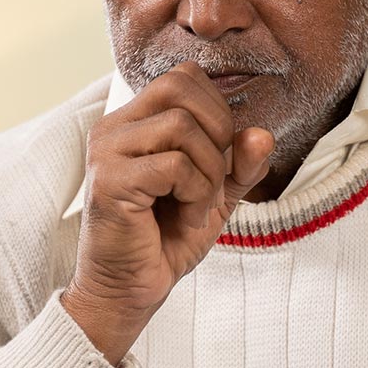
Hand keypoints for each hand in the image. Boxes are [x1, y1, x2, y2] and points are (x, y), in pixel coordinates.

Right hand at [62, 62, 273, 364]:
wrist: (130, 290)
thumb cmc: (165, 240)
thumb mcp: (216, 193)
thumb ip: (240, 163)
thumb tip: (262, 133)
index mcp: (132, 122)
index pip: (183, 77)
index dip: (216, 110)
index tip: (216, 157)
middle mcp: (112, 128)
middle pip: (180, 87)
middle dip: (217, 131)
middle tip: (213, 178)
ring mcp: (106, 152)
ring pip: (181, 126)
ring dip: (209, 171)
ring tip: (197, 206)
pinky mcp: (109, 181)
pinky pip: (174, 165)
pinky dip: (196, 193)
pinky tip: (185, 218)